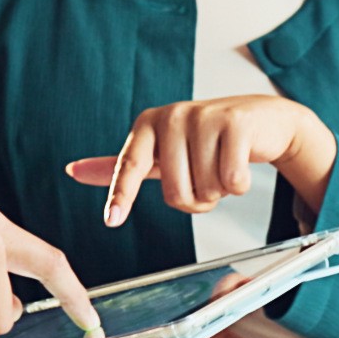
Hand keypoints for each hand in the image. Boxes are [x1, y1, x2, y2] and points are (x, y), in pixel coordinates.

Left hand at [66, 95, 337, 227]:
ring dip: (220, 191)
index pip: (129, 166)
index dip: (120, 195)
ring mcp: (203, 117)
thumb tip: (74, 170)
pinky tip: (242, 163)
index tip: (112, 220)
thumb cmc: (208, 140)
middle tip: (206, 177)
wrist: (264, 120)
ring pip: (205, 190)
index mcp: (148, 124)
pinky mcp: (234, 123)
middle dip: (196, 200)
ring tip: (224, 165)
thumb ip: (123, 164)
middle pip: (175, 193)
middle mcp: (172, 116)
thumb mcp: (162, 150)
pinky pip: (232, 182)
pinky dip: (240, 185)